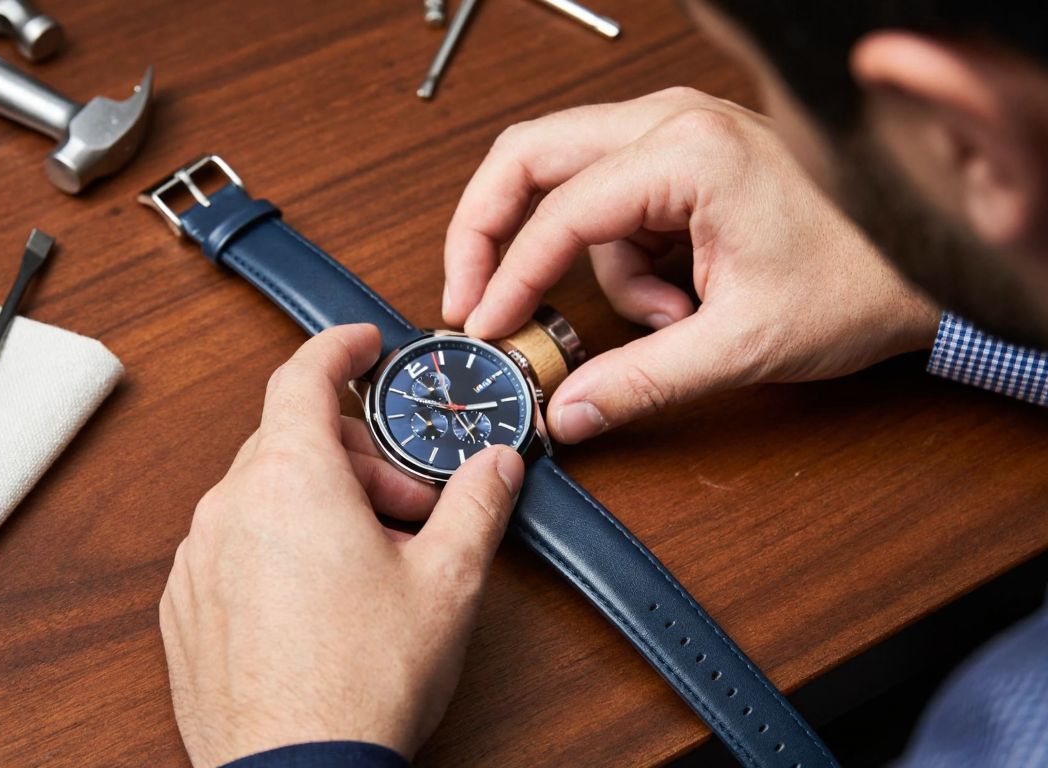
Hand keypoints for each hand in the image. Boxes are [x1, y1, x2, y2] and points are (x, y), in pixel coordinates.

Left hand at [160, 324, 525, 765]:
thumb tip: (497, 466)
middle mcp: (229, 507)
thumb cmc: (362, 684)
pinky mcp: (183, 608)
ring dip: (314, 503)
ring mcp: (197, 559)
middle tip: (406, 504)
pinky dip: (272, 547)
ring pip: (259, 494)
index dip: (338, 346)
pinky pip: (230, 546)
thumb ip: (476, 506)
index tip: (362, 345)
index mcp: (290, 479)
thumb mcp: (448, 582)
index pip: (303, 374)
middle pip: (290, 439)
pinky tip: (316, 599)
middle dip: (354, 454)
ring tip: (367, 561)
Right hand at [443, 87, 940, 442]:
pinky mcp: (682, 156)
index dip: (507, 277)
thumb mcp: (741, 344)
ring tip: (665, 320)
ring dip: (586, 263)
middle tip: (471, 295)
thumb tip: (567, 410)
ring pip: (568, 185)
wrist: (928, 264)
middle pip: (530, 157)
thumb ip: (641, 381)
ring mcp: (676, 130)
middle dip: (489, 230)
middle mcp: (672, 120)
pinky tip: (683, 302)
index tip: (483, 326)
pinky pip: (611, 208)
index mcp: (688, 151)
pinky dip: (624, 262)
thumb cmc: (862, 279)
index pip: (557, 211)